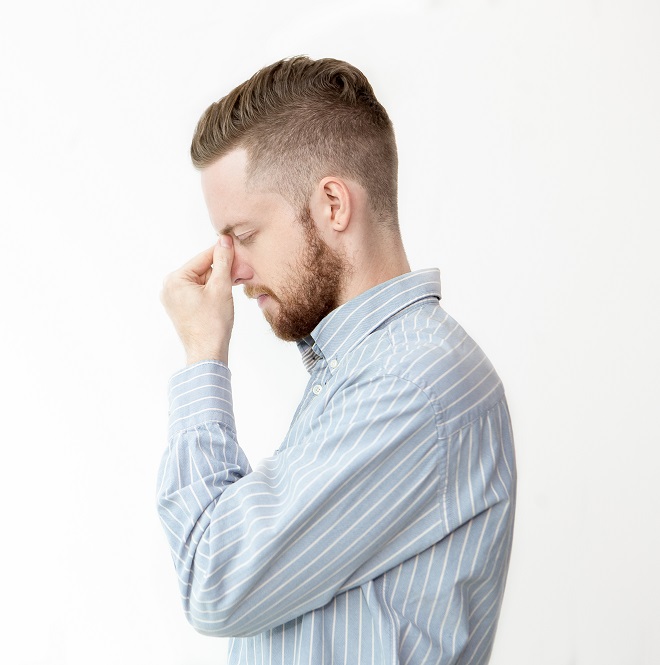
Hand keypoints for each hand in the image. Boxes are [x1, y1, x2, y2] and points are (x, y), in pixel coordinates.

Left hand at [161, 235, 233, 364]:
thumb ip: (223, 261)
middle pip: (202, 269)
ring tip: (235, 285)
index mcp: (175, 279)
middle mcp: (169, 287)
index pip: (203, 258)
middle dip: (222, 270)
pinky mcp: (180, 308)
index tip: (239, 249)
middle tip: (241, 272)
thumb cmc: (213, 324)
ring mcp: (173, 299)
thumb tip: (224, 240)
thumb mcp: (221, 287)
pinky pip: (198, 292)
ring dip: (219, 281)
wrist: (207, 353)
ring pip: (202, 281)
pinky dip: (212, 291)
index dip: (224, 254)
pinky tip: (225, 295)